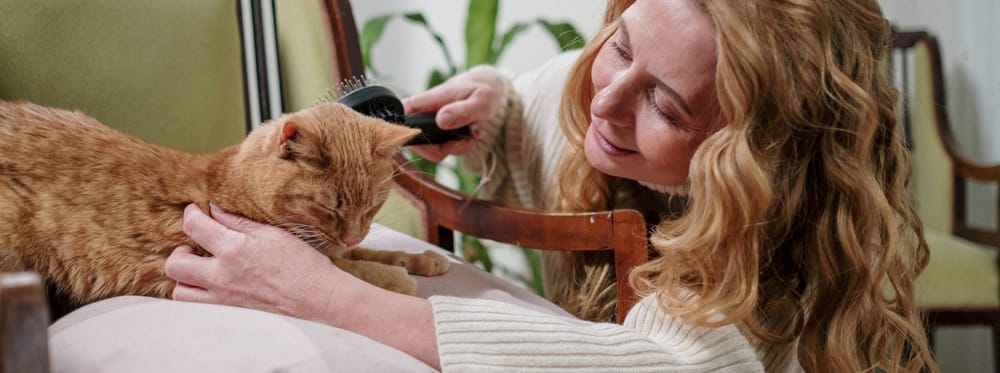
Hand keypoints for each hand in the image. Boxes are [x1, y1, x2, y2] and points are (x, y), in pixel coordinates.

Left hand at [164, 203, 346, 321]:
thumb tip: (214, 209)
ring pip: (180, 291)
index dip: (191, 214)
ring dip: (185, 276)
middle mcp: (222, 276)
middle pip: (176, 263)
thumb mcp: (272, 233)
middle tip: (198, 243)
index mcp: (234, 250)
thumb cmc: (302, 264)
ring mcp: (223, 297)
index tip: (197, 211)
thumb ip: (238, 221)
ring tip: (202, 266)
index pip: (193, 227)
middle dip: (181, 248)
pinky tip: (213, 281)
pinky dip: (196, 293)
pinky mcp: (229, 310)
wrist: (318, 298)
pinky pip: (197, 304)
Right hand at [402, 66, 503, 161]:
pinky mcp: (442, 129)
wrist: (493, 87)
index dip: (402, 129)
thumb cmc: (486, 89)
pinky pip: (443, 146)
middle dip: (438, 149)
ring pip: (431, 146)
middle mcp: (428, 111)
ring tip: (472, 138)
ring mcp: (434, 121)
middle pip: (415, 138)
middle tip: (461, 143)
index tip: (426, 141)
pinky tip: (472, 136)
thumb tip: (441, 120)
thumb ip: (462, 111)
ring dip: (453, 149)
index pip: (404, 112)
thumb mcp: (481, 100)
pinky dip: (459, 146)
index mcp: (432, 99)